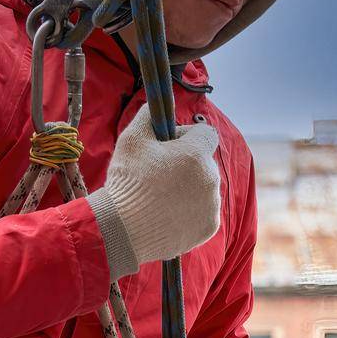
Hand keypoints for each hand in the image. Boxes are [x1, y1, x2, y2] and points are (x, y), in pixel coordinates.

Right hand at [87, 109, 220, 279]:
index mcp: (196, 154)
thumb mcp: (132, 139)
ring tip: (162, 197)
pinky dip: (192, 210)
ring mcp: (212, 205)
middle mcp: (211, 179)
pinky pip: (205, 211)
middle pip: (205, 162)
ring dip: (190, 187)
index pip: (207, 134)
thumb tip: (155, 107)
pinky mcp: (210, 227)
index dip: (188, 135)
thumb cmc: (127, 182)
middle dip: (187, 163)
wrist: (124, 230)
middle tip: (159, 174)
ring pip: (205, 187)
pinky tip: (169, 213)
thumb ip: (148, 116)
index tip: (169, 145)